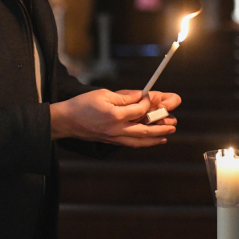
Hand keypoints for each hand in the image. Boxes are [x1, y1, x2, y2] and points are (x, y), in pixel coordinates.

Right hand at [50, 89, 175, 146]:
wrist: (66, 121)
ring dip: (155, 139)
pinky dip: (143, 143)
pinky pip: (130, 144)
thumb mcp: (103, 94)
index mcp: (114, 115)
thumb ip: (124, 97)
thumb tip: (140, 96)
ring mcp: (114, 138)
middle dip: (160, 127)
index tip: (150, 97)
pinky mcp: (110, 141)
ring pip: (139, 141)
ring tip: (167, 135)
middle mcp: (116, 130)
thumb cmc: (82, 104)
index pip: (139, 110)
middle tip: (173, 125)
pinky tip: (150, 140)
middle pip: (144, 131)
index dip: (147, 103)